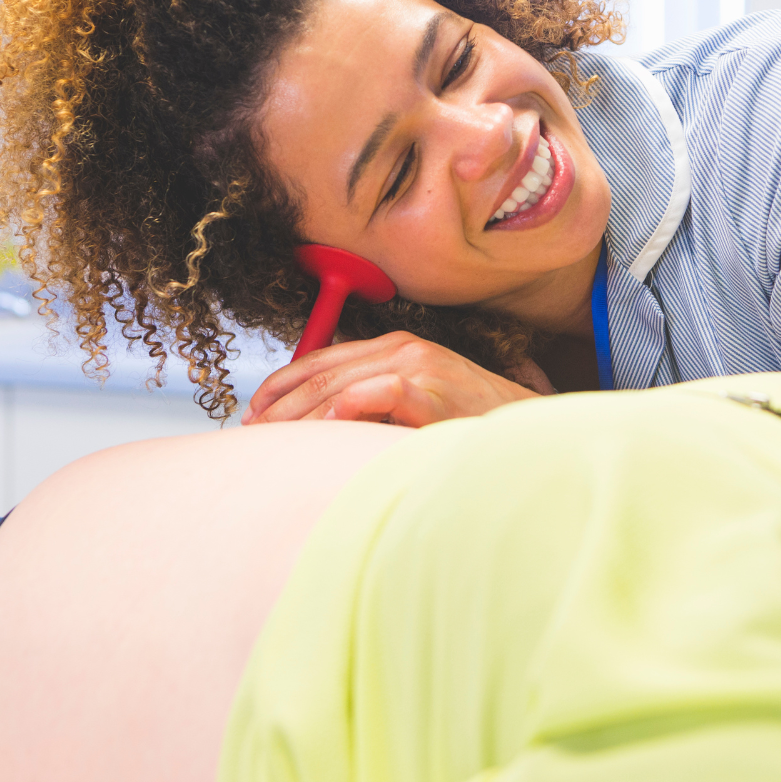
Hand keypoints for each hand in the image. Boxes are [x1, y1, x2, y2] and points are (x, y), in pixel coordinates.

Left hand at [242, 330, 552, 427]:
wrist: (528, 427)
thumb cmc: (471, 419)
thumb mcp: (420, 397)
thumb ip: (378, 396)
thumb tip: (327, 416)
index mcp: (397, 346)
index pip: (324, 357)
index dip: (284, 382)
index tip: (255, 408)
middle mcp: (405, 349)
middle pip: (325, 373)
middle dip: (282, 403)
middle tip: (252, 430)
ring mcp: (422, 367)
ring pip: (343, 383)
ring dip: (303, 411)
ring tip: (275, 435)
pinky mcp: (436, 391)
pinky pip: (385, 391)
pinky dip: (353, 404)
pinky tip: (328, 423)